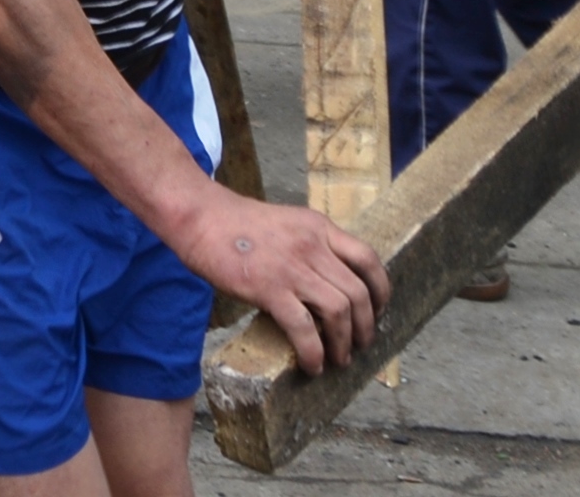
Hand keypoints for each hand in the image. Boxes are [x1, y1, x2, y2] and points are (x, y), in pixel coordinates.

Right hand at [170, 183, 386, 375]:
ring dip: (344, 343)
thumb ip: (308, 246)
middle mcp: (312, 246)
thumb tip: (323, 284)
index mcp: (318, 227)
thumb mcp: (286, 223)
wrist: (198, 215)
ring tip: (338, 359)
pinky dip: (313, 351)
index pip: (368, 259)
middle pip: (359, 293)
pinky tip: (311, 364)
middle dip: (366, 326)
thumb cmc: (234, 222)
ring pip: (339, 312)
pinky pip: (304, 327)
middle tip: (360, 344)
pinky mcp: (268, 288)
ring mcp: (292, 267)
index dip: (381, 291)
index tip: (378, 310)